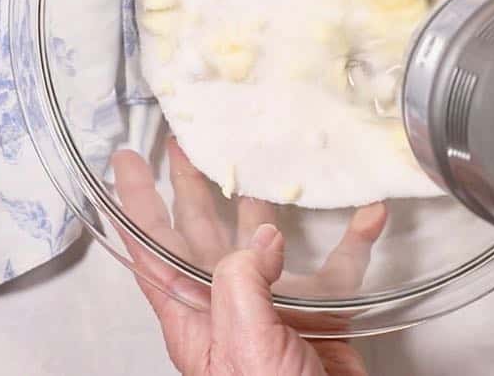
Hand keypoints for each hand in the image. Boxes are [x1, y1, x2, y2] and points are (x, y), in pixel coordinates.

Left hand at [110, 139, 385, 375]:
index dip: (137, 200)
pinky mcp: (319, 316)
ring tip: (258, 162)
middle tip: (184, 145)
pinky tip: (366, 217)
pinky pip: (337, 269)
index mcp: (194, 316)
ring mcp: (273, 309)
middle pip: (199, 232)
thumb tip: (258, 237)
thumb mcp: (243, 348)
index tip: (127, 161)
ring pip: (262, 241)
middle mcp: (228, 305)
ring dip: (262, 201)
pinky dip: (353, 238)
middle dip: (189, 186)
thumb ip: (240, 286)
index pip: (152, 246)